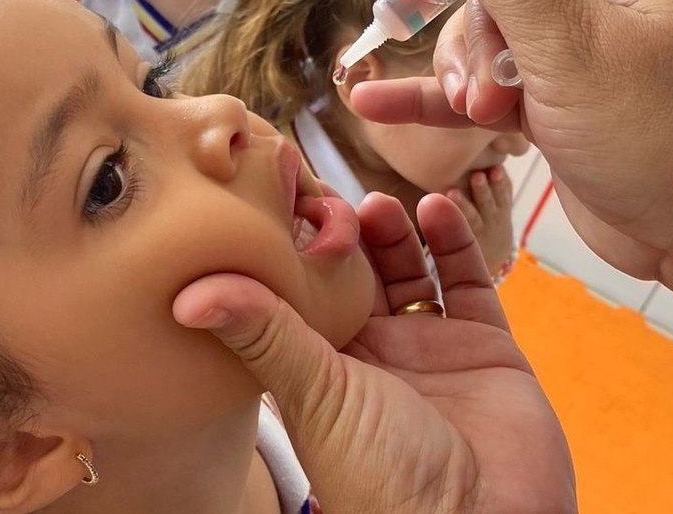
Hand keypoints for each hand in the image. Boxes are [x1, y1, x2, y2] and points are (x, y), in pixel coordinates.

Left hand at [173, 193, 575, 513]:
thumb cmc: (381, 476)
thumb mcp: (313, 393)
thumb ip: (262, 334)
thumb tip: (184, 295)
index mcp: (324, 368)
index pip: (303, 294)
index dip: (294, 251)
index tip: (278, 200)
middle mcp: (375, 357)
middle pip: (358, 277)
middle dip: (345, 235)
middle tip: (331, 195)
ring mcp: (432, 352)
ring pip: (413, 273)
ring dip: (397, 234)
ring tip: (377, 203)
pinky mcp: (487, 351)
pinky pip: (471, 285)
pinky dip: (455, 245)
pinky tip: (436, 209)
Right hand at [348, 0, 672, 349]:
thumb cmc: (666, 139)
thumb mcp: (572, 46)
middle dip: (467, 31)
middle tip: (476, 79)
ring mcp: (569, 50)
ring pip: (477, 37)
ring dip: (463, 75)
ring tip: (486, 115)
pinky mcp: (548, 101)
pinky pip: (475, 86)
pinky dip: (434, 96)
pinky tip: (376, 105)